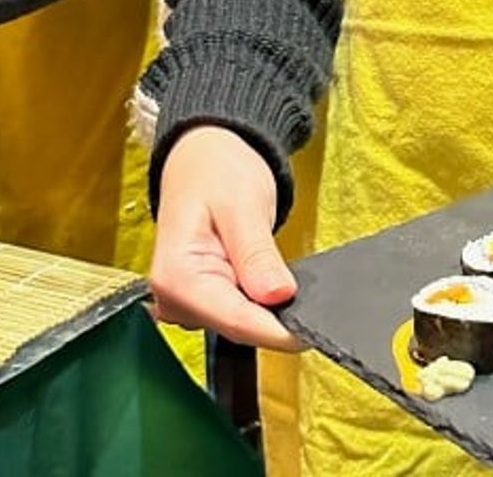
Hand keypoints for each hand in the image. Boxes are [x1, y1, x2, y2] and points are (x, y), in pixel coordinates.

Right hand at [150, 126, 302, 351]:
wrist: (204, 156)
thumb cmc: (218, 172)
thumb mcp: (243, 205)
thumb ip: (257, 253)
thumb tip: (277, 295)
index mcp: (177, 276)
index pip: (233, 320)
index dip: (276, 330)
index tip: (312, 334)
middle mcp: (175, 298)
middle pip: (236, 325)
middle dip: (275, 319)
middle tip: (317, 307)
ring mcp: (187, 301)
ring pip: (239, 322)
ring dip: (269, 310)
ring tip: (298, 284)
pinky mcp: (203, 297)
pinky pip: (238, 310)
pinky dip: (261, 301)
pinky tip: (276, 284)